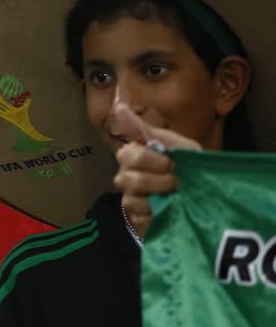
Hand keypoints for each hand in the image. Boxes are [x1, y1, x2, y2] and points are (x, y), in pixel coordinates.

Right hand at [111, 103, 198, 238]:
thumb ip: (144, 129)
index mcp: (133, 156)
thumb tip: (119, 107)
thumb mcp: (173, 143)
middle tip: (176, 180)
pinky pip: (138, 218)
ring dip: (158, 196)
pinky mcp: (137, 219)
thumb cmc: (189, 165)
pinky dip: (157, 213)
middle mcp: (127, 177)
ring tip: (175, 194)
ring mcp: (131, 198)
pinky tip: (168, 208)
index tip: (171, 162)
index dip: (150, 160)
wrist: (208, 192)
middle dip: (156, 180)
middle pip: (126, 179)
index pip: (127, 155)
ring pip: (131, 199)